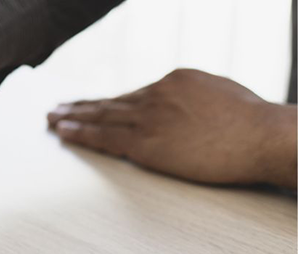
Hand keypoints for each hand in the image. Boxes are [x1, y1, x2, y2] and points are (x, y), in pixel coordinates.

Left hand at [48, 69, 296, 188]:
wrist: (261, 135)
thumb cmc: (252, 121)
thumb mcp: (220, 93)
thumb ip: (195, 98)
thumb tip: (186, 105)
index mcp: (174, 80)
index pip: (134, 95)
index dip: (110, 103)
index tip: (94, 105)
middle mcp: (155, 95)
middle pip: (111, 101)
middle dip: (82, 105)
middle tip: (59, 106)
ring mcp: (148, 118)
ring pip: (101, 117)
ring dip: (72, 117)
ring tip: (52, 117)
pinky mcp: (145, 143)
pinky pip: (103, 138)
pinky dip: (80, 133)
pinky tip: (63, 131)